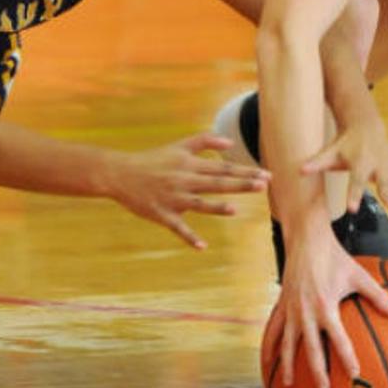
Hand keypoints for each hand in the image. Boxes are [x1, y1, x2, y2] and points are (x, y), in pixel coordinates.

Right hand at [107, 133, 269, 248]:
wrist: (121, 173)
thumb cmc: (153, 159)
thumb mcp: (179, 146)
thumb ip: (204, 141)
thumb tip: (230, 143)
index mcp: (190, 165)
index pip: (223, 168)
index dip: (245, 171)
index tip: (266, 174)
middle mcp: (184, 180)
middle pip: (217, 183)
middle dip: (241, 184)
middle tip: (264, 185)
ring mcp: (173, 198)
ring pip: (199, 203)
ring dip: (217, 207)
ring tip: (234, 210)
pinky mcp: (162, 214)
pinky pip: (177, 227)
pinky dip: (189, 237)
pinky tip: (202, 247)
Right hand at [262, 226, 387, 387]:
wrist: (306, 239)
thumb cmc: (335, 257)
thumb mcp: (359, 275)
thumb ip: (377, 295)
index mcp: (326, 306)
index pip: (338, 338)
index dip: (346, 357)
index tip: (354, 374)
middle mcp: (306, 311)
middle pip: (311, 348)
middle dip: (317, 370)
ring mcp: (291, 309)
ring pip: (287, 342)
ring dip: (287, 364)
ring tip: (287, 383)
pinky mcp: (281, 304)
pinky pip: (273, 328)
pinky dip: (269, 344)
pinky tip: (267, 360)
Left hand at [300, 122, 387, 232]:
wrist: (367, 128)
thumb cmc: (346, 144)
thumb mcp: (330, 151)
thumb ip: (316, 162)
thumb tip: (297, 170)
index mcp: (361, 163)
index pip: (355, 180)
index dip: (353, 194)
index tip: (350, 209)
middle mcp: (381, 169)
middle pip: (387, 185)